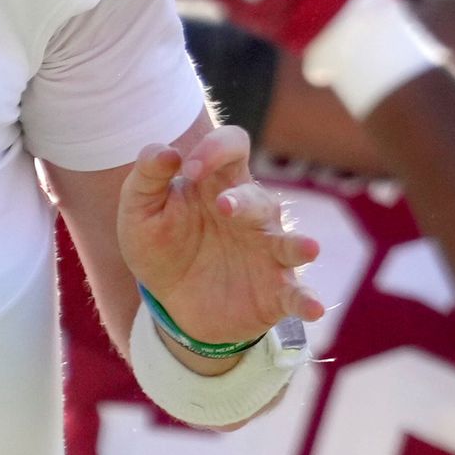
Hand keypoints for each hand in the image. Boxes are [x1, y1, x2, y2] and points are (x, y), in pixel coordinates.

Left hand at [115, 118, 323, 351]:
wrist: (171, 304)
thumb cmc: (160, 245)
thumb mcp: (140, 210)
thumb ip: (147, 174)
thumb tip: (168, 151)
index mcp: (220, 184)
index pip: (233, 146)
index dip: (217, 148)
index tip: (189, 168)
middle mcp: (251, 215)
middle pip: (259, 197)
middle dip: (243, 201)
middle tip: (222, 208)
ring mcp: (268, 253)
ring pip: (290, 243)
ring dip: (298, 245)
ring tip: (308, 249)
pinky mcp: (275, 292)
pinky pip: (297, 293)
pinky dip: (307, 300)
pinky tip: (314, 309)